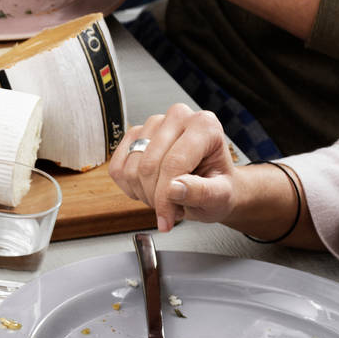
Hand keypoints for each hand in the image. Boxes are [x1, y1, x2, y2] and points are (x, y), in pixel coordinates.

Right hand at [110, 104, 241, 232]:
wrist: (211, 185)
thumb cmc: (218, 186)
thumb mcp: (220, 196)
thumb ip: (202, 192)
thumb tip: (174, 189)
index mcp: (204, 125)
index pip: (173, 163)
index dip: (165, 198)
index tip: (168, 220)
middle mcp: (178, 117)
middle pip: (148, 165)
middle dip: (155, 197)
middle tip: (171, 210)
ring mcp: (154, 124)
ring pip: (131, 169)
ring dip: (144, 193)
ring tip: (166, 197)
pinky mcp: (135, 135)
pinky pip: (118, 168)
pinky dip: (130, 187)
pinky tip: (150, 189)